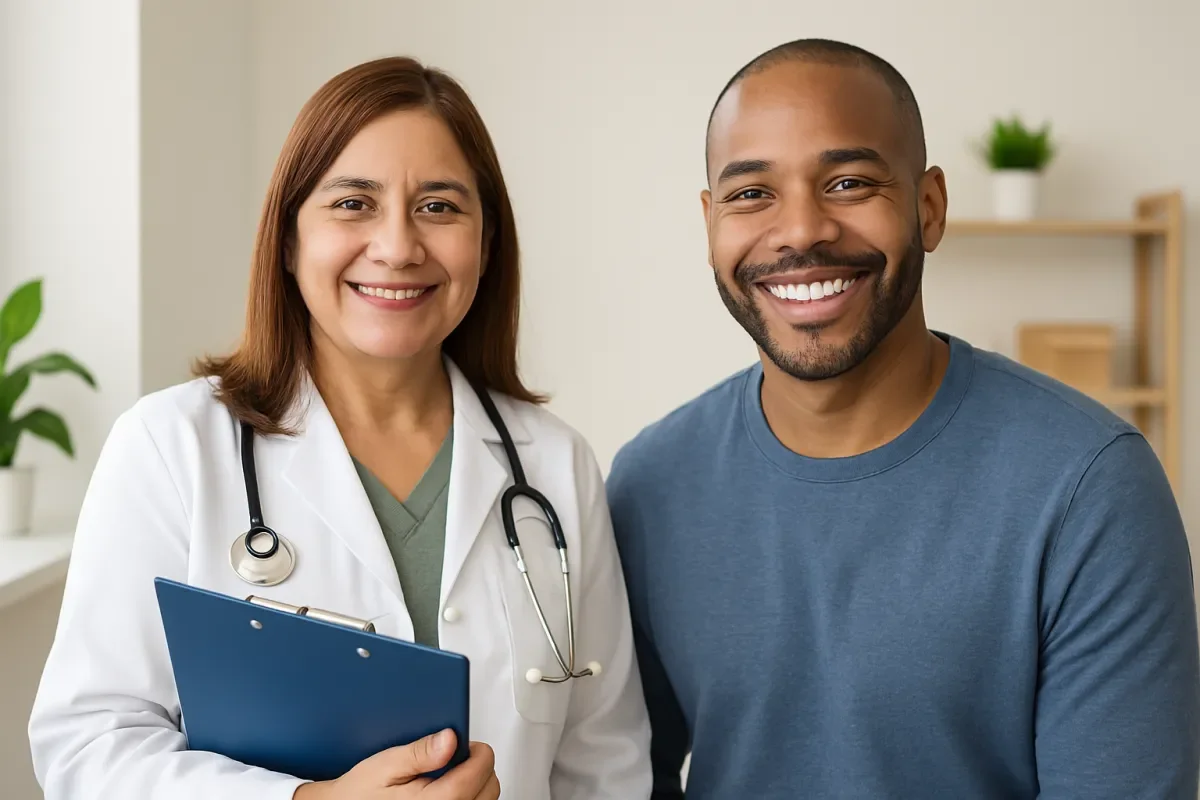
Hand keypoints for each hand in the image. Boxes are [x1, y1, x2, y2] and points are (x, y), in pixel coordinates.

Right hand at [292, 729, 499, 798]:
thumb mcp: (387, 764)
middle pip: (489, 788)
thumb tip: (450, 739)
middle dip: (478, 768)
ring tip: (448, 776)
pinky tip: (447, 792)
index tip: (467, 744)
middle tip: (455, 759)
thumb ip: (420, 752)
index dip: (478, 751)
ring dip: (474, 785)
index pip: (481, 770)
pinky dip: (467, 798)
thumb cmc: (360, 792)